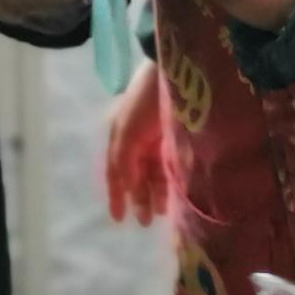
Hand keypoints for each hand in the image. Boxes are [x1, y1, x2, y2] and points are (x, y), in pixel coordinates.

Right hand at [104, 67, 167, 224]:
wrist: (174, 74)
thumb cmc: (145, 101)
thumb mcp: (125, 132)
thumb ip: (123, 163)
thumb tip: (128, 190)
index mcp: (120, 137)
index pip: (116, 174)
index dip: (116, 196)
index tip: (118, 220)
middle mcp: (138, 142)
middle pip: (137, 177)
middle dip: (140, 199)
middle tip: (146, 221)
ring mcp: (159, 141)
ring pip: (155, 175)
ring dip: (156, 194)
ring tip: (162, 211)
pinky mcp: (178, 141)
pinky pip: (171, 167)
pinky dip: (170, 182)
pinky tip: (174, 196)